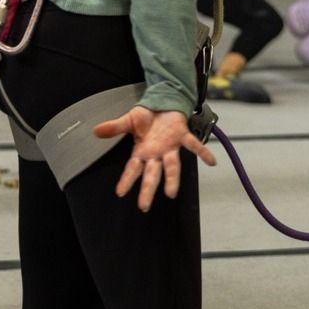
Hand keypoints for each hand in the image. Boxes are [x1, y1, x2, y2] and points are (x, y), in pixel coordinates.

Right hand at [92, 106, 216, 211]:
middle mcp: (157, 153)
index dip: (127, 180)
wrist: (162, 102)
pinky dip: (203, 152)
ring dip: (172, 178)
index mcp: (142, 152)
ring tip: (171, 193)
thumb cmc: (146, 116)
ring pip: (172, 165)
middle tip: (144, 206)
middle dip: (148, 190)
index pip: (133, 169)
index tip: (120, 193)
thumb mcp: (128, 120)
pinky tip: (212, 162)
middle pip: (152, 174)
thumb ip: (114, 128)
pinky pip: (193, 145)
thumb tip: (96, 131)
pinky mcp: (182, 135)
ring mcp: (170, 146)